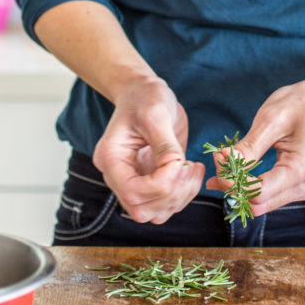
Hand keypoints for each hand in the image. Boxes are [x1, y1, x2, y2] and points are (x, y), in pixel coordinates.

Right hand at [92, 73, 204, 223]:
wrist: (144, 92)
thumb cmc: (145, 98)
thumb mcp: (155, 114)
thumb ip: (164, 144)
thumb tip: (175, 167)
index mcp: (111, 159)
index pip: (132, 192)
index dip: (161, 184)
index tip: (179, 161)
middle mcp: (119, 176)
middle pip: (143, 209)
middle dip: (172, 193)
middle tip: (190, 167)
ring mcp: (135, 181)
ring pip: (157, 212)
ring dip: (181, 196)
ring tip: (193, 168)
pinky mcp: (152, 182)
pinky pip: (167, 203)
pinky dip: (185, 194)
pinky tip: (192, 170)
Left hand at [205, 71, 304, 214]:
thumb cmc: (300, 105)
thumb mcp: (271, 120)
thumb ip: (248, 147)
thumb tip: (223, 164)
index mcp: (301, 171)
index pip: (257, 192)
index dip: (232, 180)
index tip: (218, 156)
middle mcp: (304, 187)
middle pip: (257, 202)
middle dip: (232, 184)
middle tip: (218, 156)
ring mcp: (301, 190)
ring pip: (259, 202)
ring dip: (238, 185)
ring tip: (223, 160)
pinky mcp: (295, 187)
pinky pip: (266, 194)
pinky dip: (247, 183)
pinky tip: (233, 168)